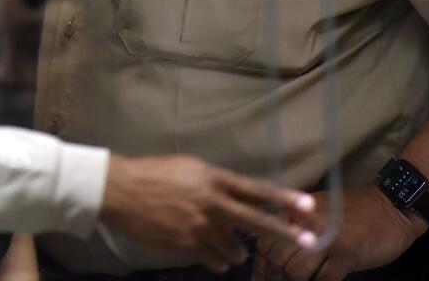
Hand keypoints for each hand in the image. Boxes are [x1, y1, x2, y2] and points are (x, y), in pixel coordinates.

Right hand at [101, 154, 317, 273]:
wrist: (120, 190)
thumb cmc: (153, 174)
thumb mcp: (188, 169)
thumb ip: (215, 183)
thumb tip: (236, 197)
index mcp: (213, 178)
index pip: (256, 189)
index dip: (284, 199)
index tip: (308, 206)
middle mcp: (212, 202)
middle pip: (257, 220)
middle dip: (285, 232)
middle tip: (308, 241)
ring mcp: (201, 225)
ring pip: (235, 248)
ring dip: (234, 249)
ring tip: (226, 246)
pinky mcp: (188, 245)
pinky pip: (215, 259)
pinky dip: (216, 258)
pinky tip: (210, 253)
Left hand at [252, 185, 424, 280]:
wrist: (391, 206)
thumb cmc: (353, 209)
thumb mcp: (316, 210)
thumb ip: (294, 226)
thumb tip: (271, 251)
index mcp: (295, 212)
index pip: (266, 241)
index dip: (259, 265)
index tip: (257, 278)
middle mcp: (306, 224)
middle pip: (277, 259)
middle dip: (271, 279)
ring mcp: (327, 240)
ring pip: (296, 272)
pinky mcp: (347, 255)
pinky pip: (324, 279)